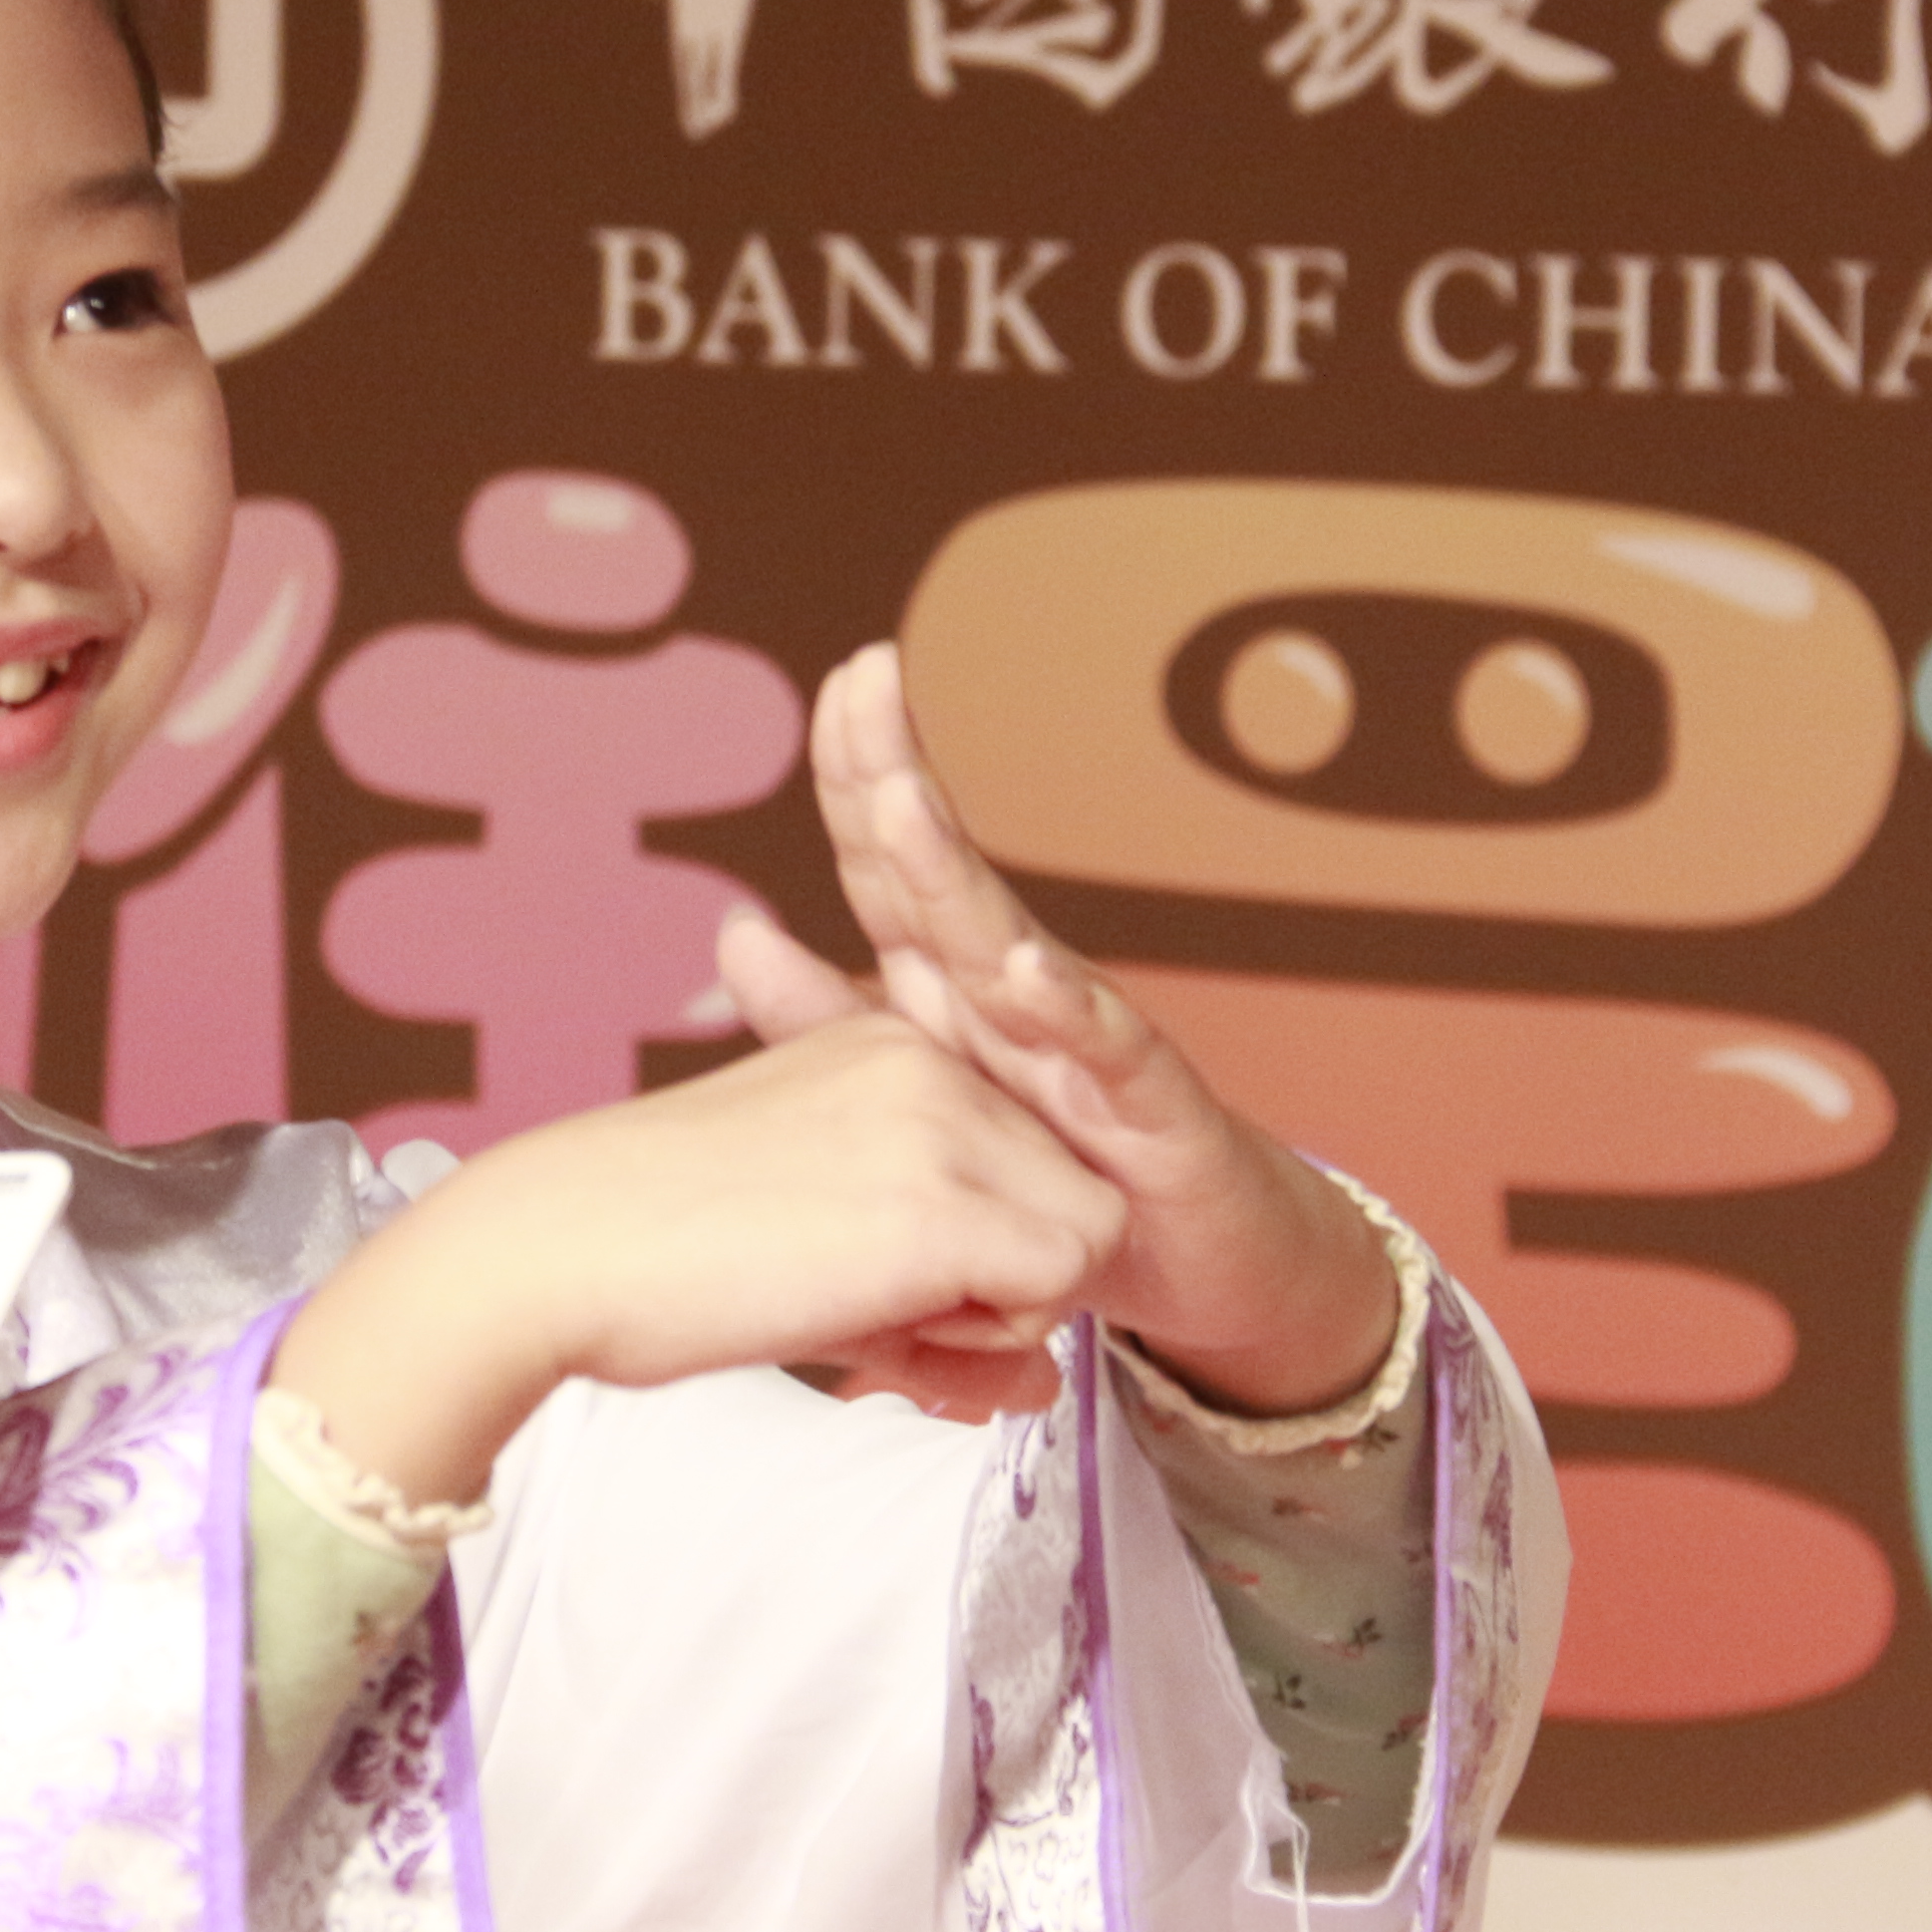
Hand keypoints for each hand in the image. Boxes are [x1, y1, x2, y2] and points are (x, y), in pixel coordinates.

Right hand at [271, 1007, 1134, 1508]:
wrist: (556, 1250)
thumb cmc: (653, 1257)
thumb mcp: (816, 1246)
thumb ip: (935, 1296)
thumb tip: (1044, 1381)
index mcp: (889, 1045)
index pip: (1026, 1161)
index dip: (982, 1254)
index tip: (884, 1293)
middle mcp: (930, 1061)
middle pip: (1074, 1201)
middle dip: (1006, 1290)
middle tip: (888, 1328)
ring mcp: (941, 1125)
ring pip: (1086, 1243)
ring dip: (1001, 1317)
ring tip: (877, 1330)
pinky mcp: (940, 1206)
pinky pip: (1058, 1290)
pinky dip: (989, 1341)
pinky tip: (881, 1337)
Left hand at [713, 644, 1396, 1421]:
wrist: (1197, 1256)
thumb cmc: (1056, 1168)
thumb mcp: (922, 1094)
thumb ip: (826, 1022)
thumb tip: (734, 933)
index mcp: (953, 988)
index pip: (892, 870)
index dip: (857, 778)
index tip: (835, 679)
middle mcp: (1017, 994)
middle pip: (941, 879)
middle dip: (898, 776)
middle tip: (868, 676)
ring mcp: (1084, 1044)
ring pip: (1008, 949)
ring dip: (953, 876)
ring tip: (901, 804)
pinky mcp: (1148, 1110)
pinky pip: (1104, 1055)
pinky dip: (1067, 1013)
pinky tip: (1028, 973)